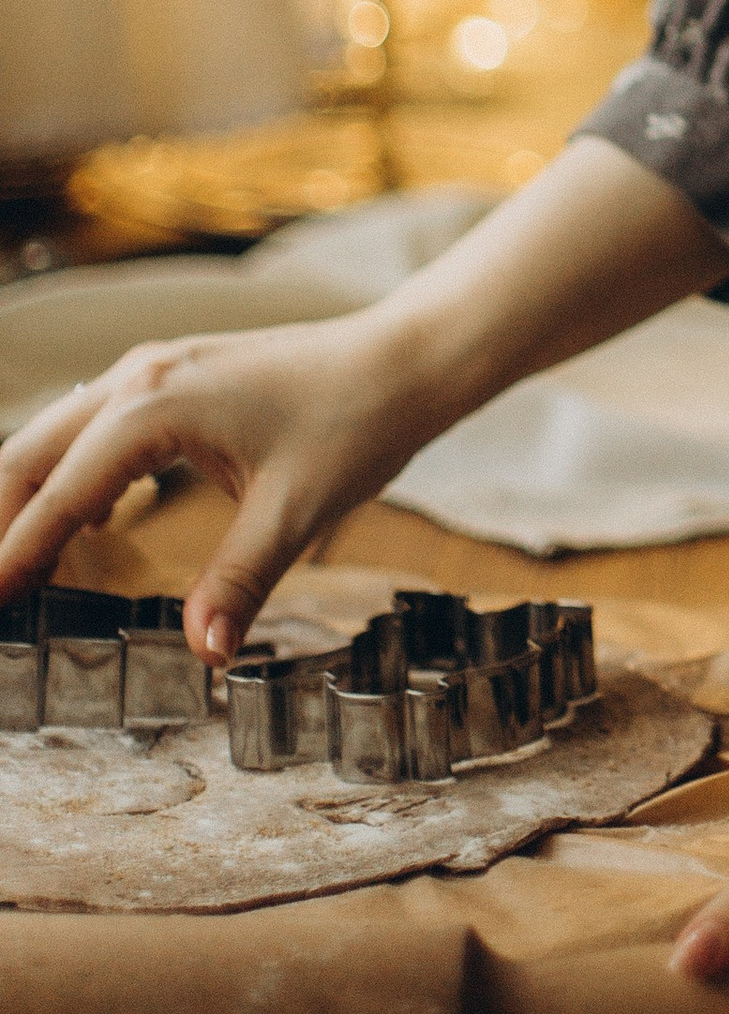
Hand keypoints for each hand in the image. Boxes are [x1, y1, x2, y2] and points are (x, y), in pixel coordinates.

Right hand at [0, 311, 431, 658]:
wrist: (404, 360)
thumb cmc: (355, 423)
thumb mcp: (296, 512)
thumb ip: (239, 581)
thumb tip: (204, 653)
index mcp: (152, 407)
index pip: (57, 496)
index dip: (11, 557)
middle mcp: (138, 377)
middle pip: (29, 457)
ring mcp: (153, 369)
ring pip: (55, 436)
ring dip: (29, 497)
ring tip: (21, 571)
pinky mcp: (175, 377)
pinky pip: (94, 426)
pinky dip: (72, 474)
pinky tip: (93, 523)